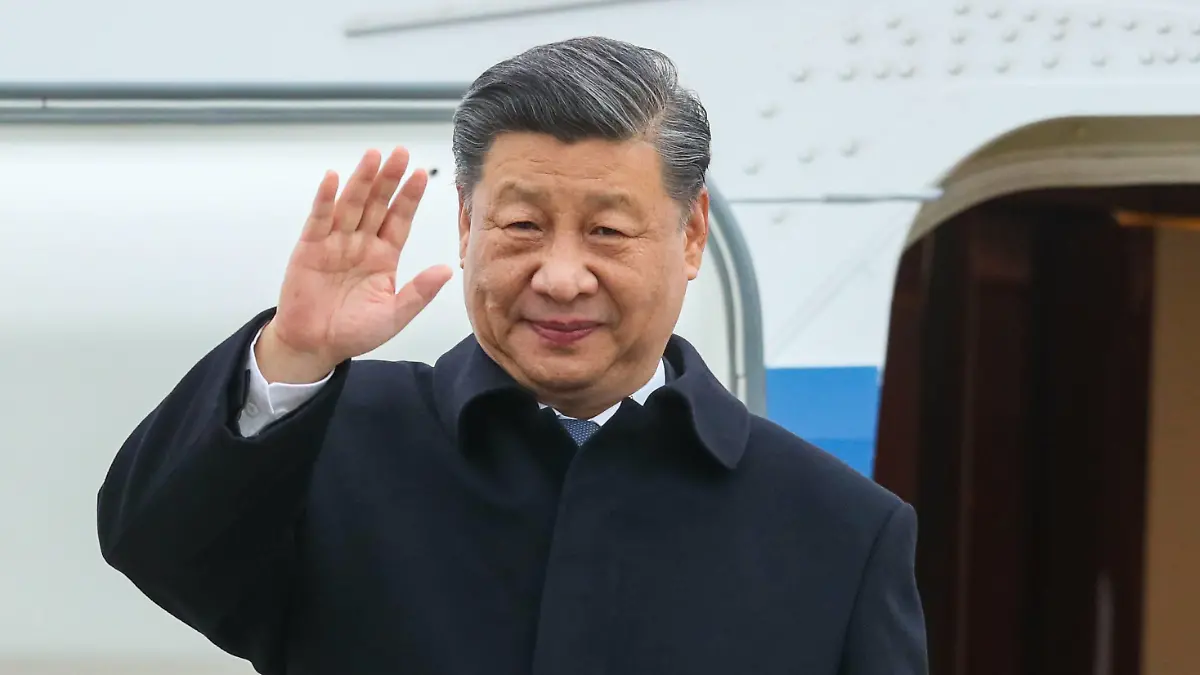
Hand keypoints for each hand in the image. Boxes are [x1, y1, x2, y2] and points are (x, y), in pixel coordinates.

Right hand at [256, 147, 453, 382]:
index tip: (422, 174)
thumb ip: (418, 293)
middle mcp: (360, 244)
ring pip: (350, 205)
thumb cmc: (353, 332)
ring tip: (373, 156)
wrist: (315, 346)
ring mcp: (334, 243)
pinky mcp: (309, 249)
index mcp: (383, 256)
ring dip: (361, 180)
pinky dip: (325, 199)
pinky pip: (319, 219)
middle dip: (388, 178)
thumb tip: (445, 270)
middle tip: (400, 153)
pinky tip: (333, 179)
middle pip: (376, 204)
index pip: (399, 220)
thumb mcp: (393, 316)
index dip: (409, 197)